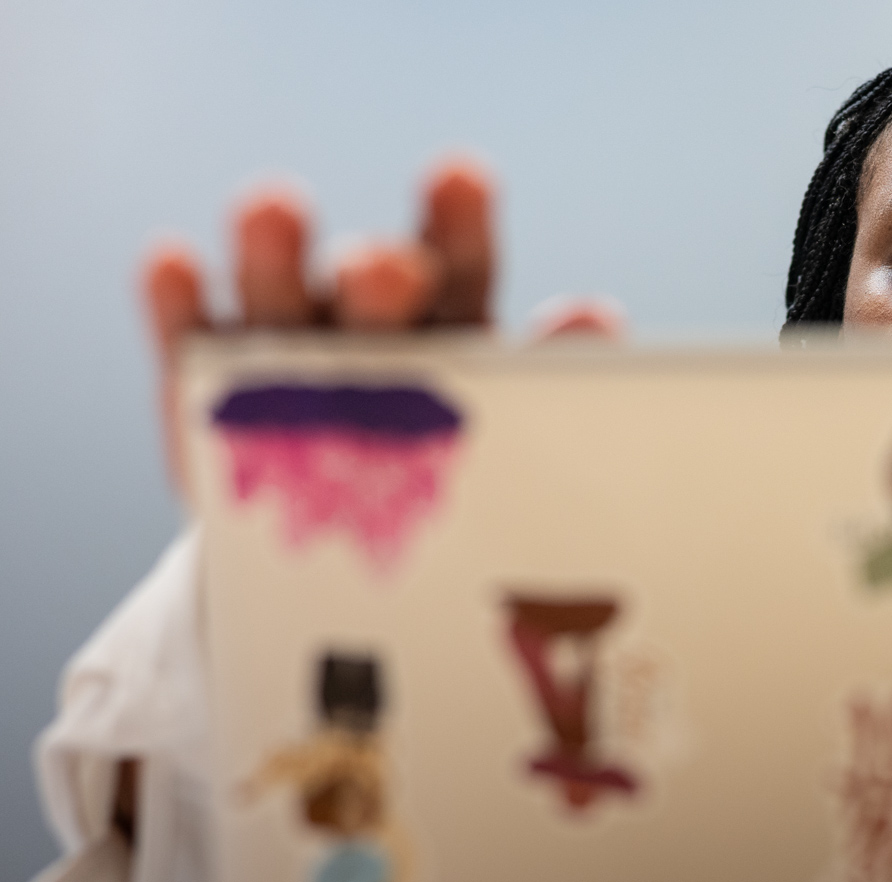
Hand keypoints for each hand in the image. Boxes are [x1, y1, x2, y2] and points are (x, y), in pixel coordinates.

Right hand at [142, 159, 625, 498]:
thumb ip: (550, 384)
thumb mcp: (506, 448)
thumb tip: (597, 319)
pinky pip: (193, 345)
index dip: (458, 221)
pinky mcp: (207, 394)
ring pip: (280, 296)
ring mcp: (284, 350)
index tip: (459, 177)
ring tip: (273, 209)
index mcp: (450, 324)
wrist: (352, 575)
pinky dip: (183, 306)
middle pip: (374, 282)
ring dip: (278, 256)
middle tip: (387, 268)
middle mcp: (367, 320)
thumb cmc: (448, 489)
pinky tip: (174, 265)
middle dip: (380, 270)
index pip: (461, 263)